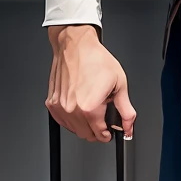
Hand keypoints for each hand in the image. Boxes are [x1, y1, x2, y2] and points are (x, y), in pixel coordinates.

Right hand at [47, 25, 135, 142]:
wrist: (76, 45)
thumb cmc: (95, 59)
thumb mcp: (120, 85)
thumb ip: (126, 110)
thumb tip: (128, 126)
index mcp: (89, 108)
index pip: (99, 135)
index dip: (107, 134)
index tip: (109, 131)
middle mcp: (72, 110)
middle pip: (86, 135)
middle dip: (97, 131)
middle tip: (102, 119)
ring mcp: (60, 107)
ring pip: (74, 130)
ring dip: (83, 126)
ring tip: (91, 109)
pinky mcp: (51, 102)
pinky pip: (62, 121)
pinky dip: (71, 119)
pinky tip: (79, 107)